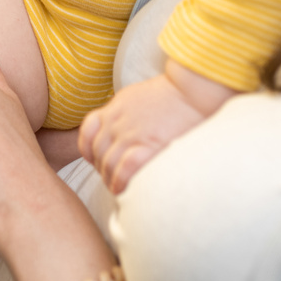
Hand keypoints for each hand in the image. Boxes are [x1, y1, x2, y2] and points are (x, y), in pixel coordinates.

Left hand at [78, 63, 234, 192]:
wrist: (193, 90)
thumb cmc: (172, 95)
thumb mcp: (137, 97)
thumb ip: (125, 114)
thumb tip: (124, 132)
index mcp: (114, 109)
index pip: (87, 134)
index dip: (91, 153)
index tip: (102, 163)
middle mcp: (117, 121)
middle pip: (98, 153)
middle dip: (104, 171)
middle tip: (116, 181)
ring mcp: (131, 133)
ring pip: (108, 164)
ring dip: (112, 181)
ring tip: (122, 190)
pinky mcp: (148, 144)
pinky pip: (125, 167)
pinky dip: (123, 180)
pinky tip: (128, 190)